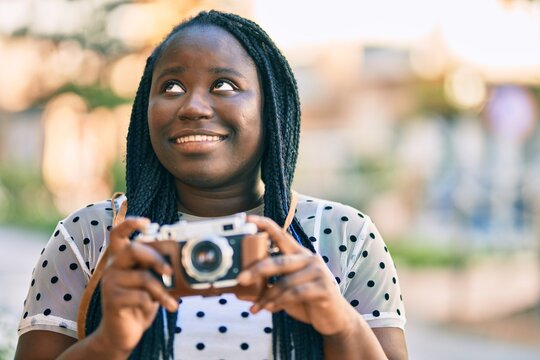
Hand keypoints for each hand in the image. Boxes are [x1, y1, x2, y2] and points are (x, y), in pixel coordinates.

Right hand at [94, 217, 177, 353]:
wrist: (123, 333)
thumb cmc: (140, 303)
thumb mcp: (152, 283)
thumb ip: (158, 269)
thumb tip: (181, 261)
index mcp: (122, 258)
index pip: (118, 233)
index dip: (131, 224)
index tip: (148, 223)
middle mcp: (113, 266)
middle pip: (132, 249)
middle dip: (155, 258)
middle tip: (170, 271)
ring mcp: (110, 283)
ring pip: (143, 277)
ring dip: (162, 291)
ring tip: (171, 303)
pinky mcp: (112, 300)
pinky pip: (140, 295)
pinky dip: (154, 302)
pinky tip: (154, 309)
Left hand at [238, 215, 353, 335]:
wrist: (334, 318)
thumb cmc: (307, 300)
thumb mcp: (286, 289)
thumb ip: (270, 283)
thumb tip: (242, 286)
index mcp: (299, 254)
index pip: (280, 235)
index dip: (264, 225)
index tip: (247, 219)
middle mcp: (309, 258)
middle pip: (279, 260)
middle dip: (257, 269)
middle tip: (241, 278)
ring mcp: (318, 272)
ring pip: (285, 282)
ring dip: (267, 297)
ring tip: (256, 307)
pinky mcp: (324, 288)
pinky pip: (295, 294)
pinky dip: (279, 302)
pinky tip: (271, 309)